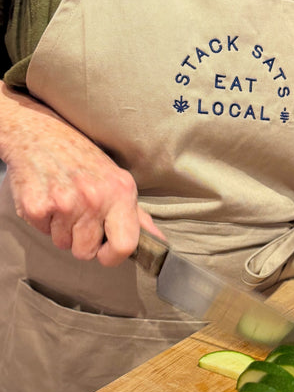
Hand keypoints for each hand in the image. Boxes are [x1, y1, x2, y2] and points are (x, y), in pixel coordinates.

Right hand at [2, 89, 162, 265]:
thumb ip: (138, 217)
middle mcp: (95, 197)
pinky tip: (48, 198)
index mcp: (121, 192)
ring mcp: (64, 201)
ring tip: (64, 202)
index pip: (125, 245)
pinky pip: (42, 232)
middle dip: (82, 241)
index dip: (113, 257)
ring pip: (63, 244)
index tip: (105, 251)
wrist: (41, 135)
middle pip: (87, 252)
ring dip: (62, 229)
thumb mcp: (118, 182)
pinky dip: (43, 221)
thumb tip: (160, 243)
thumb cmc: (84, 161)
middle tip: (80, 214)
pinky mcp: (36, 205)